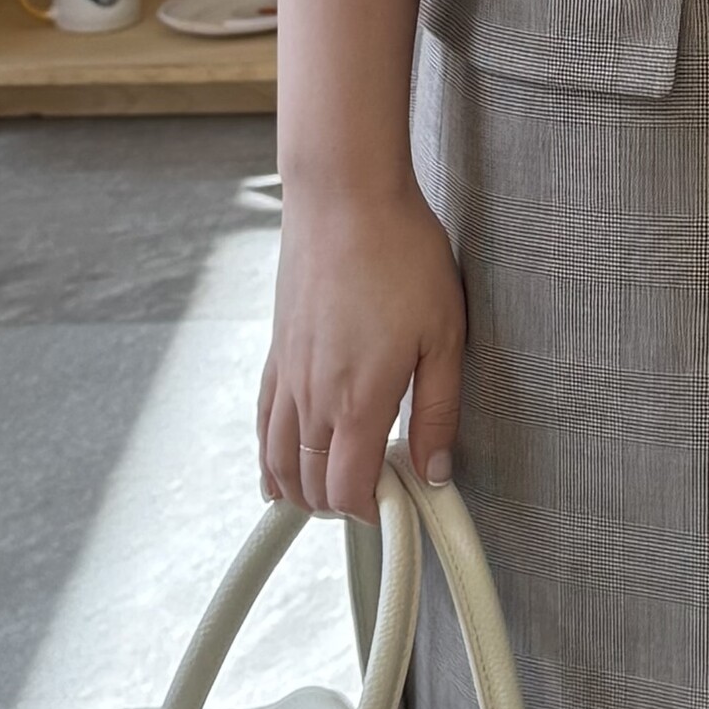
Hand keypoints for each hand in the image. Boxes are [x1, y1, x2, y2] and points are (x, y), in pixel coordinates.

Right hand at [259, 175, 466, 520]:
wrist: (344, 196)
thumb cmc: (401, 254)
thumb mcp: (446, 335)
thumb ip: (439, 411)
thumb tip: (436, 469)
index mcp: (358, 399)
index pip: (348, 489)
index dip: (372, 512)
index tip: (399, 504)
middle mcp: (312, 396)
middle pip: (310, 484)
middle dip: (340, 507)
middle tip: (378, 499)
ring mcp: (288, 374)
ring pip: (277, 459)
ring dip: (300, 490)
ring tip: (330, 499)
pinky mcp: (277, 351)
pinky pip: (263, 420)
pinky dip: (269, 455)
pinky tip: (278, 468)